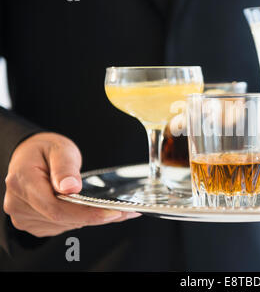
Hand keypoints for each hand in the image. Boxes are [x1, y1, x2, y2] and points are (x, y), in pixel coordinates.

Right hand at [3, 132, 140, 236]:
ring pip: (65, 225)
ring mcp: (24, 217)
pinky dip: (81, 219)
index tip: (112, 212)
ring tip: (115, 209)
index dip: (86, 214)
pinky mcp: (34, 223)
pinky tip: (95, 210)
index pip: (56, 208)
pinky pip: (63, 225)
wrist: (30, 154)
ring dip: (91, 218)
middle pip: (63, 219)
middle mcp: (18, 204)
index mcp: (22, 183)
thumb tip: (70, 188)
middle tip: (126, 212)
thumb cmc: (45, 150)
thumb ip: (65, 168)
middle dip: (96, 216)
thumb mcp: (59, 149)